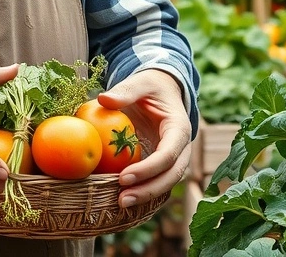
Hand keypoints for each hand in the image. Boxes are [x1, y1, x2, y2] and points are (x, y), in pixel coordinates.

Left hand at [98, 69, 191, 207]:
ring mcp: (174, 158)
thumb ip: (125, 90)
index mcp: (179, 128)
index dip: (148, 169)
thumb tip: (104, 99)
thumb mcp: (141, 82)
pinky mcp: (163, 164)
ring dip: (146, 196)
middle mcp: (181, 148)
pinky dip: (143, 191)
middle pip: (171, 176)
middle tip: (122, 199)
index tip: (124, 177)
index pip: (168, 154)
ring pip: (166, 183)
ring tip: (121, 203)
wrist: (163, 91)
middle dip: (149, 190)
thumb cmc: (151, 86)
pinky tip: (122, 198)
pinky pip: (156, 181)